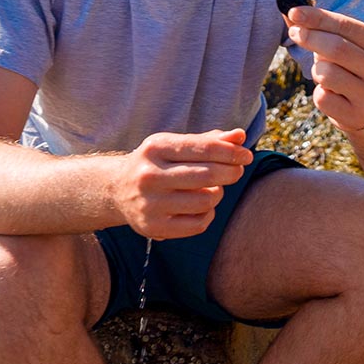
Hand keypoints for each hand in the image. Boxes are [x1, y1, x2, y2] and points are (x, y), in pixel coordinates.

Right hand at [115, 129, 251, 238]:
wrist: (117, 190)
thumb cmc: (156, 163)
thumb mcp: (175, 145)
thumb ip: (208, 140)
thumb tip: (240, 136)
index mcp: (155, 148)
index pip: (203, 148)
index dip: (231, 151)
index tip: (246, 155)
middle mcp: (149, 175)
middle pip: (208, 175)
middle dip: (231, 172)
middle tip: (237, 171)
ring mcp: (150, 203)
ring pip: (207, 200)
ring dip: (218, 193)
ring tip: (213, 188)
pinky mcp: (153, 227)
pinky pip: (199, 223)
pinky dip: (208, 213)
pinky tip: (202, 205)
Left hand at [286, 5, 363, 132]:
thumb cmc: (352, 67)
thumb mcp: (347, 45)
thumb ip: (322, 28)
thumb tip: (291, 12)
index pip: (346, 26)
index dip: (317, 17)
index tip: (294, 11)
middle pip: (337, 48)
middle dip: (310, 38)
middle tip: (294, 32)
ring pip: (326, 74)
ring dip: (316, 70)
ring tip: (325, 74)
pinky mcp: (356, 115)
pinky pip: (322, 98)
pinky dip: (320, 93)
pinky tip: (332, 95)